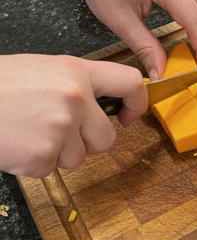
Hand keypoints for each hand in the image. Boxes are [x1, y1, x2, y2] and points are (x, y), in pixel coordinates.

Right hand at [0, 53, 145, 177]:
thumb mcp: (39, 70)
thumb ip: (75, 85)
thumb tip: (102, 106)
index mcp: (75, 72)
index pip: (130, 82)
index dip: (137, 103)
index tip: (128, 115)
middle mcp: (73, 99)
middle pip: (107, 137)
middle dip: (87, 141)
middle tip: (55, 129)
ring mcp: (60, 128)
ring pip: (80, 157)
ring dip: (58, 152)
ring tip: (28, 130)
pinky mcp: (44, 155)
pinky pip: (53, 169)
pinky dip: (35, 163)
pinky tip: (17, 142)